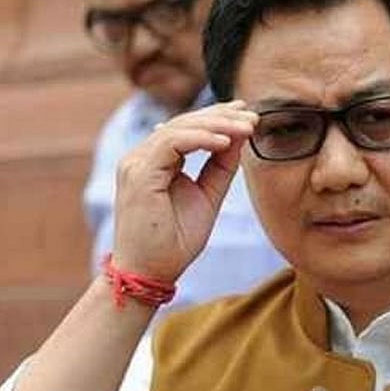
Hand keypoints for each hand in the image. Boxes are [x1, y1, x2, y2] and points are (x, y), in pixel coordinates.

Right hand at [112, 101, 257, 281]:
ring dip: (217, 125)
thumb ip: (220, 167)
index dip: (217, 118)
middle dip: (221, 116)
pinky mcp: (139, 174)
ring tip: (246, 128)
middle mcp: (141, 158)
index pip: (185, 128)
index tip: (248, 116)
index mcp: (154, 163)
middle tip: (253, 117)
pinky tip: (226, 142)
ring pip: (178, 127)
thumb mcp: (208, 197)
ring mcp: (136, 164)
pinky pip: (171, 143)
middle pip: (182, 122)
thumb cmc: (174, 243)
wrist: (149, 275)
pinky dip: (201, 139)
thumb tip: (240, 136)